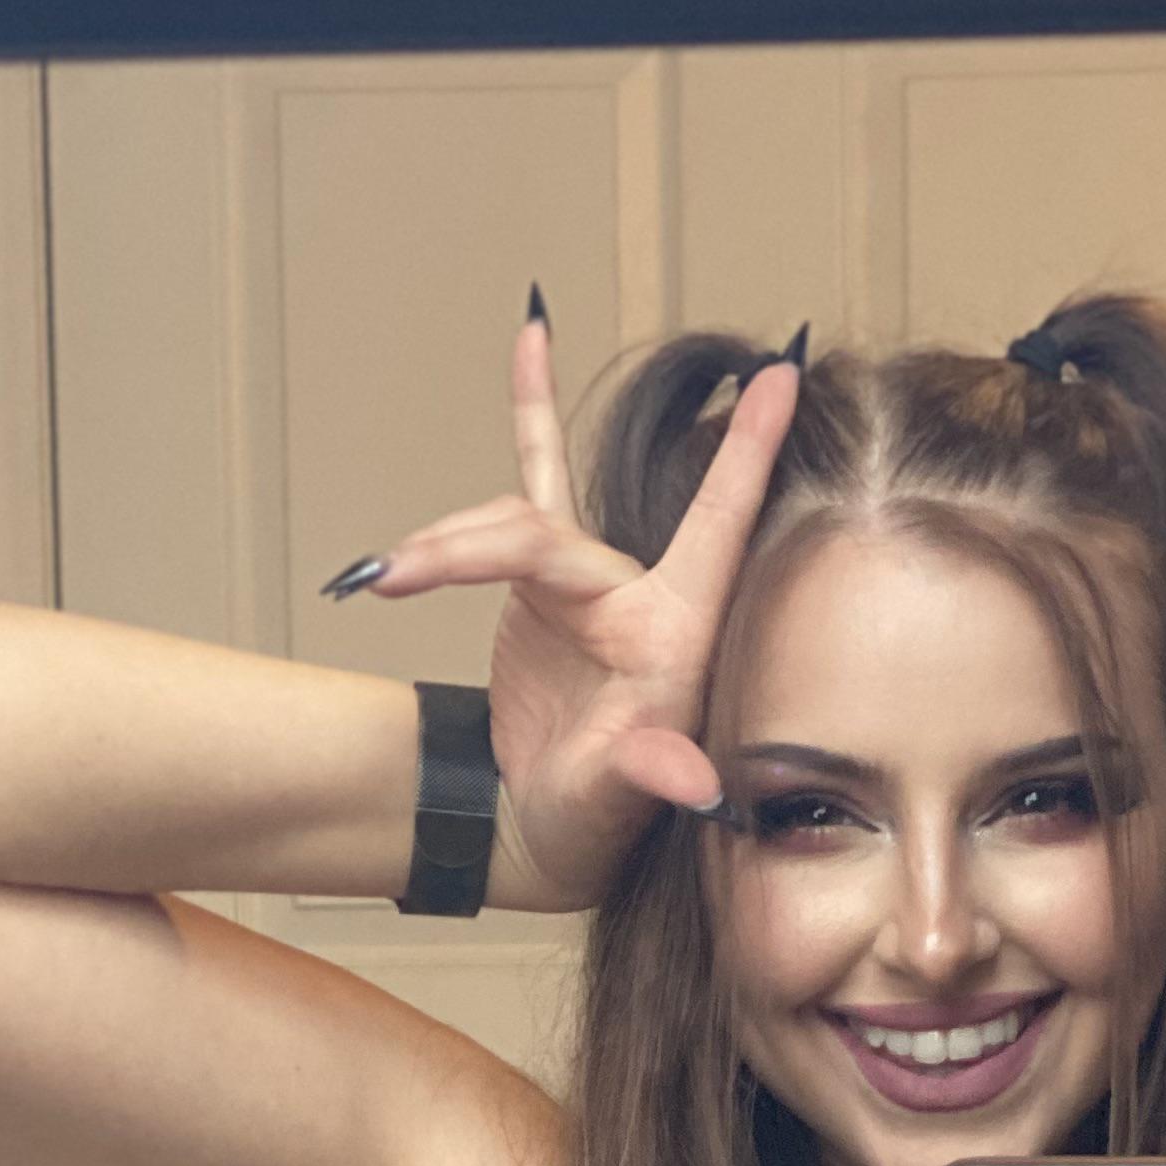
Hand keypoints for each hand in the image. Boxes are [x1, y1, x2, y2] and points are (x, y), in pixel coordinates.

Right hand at [341, 308, 795, 914]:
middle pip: (546, 532)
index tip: (784, 375)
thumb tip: (698, 787)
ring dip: (442, 547)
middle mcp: (639, 593)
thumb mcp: (621, 803)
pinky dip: (532, 409)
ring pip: (512, 521)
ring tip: (380, 578)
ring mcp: (589, 580)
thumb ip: (653, 775)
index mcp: (675, 632)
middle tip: (395, 577)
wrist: (542, 831)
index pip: (719, 525)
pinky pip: (535, 477)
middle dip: (465, 550)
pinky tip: (533, 333)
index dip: (749, 454)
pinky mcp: (544, 576)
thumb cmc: (594, 823)